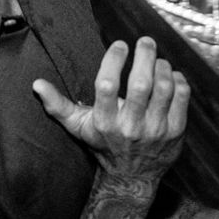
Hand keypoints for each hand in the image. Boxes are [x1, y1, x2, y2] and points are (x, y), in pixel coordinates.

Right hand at [34, 37, 188, 179]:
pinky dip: (178, 80)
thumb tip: (36, 84)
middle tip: (144, 41)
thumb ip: (57, 105)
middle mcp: (131, 127)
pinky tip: (170, 74)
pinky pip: (181, 97)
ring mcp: (156, 130)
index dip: (114, 60)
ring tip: (156, 59)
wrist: (133, 177)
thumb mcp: (79, 127)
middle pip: (141, 84)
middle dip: (144, 56)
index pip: (107, 86)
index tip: (119, 45)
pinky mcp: (175, 131)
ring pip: (164, 88)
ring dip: (162, 66)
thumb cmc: (103, 144)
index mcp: (105, 122)